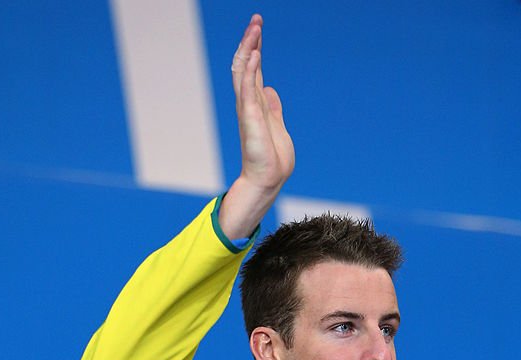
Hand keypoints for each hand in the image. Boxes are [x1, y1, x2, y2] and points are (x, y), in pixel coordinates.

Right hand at [219, 14, 294, 237]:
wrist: (269, 179)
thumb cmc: (272, 158)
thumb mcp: (277, 125)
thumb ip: (272, 107)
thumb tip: (270, 90)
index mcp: (256, 103)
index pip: (253, 69)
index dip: (255, 48)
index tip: (258, 27)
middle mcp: (248, 103)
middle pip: (245, 65)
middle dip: (250, 41)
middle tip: (256, 19)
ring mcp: (247, 110)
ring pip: (244, 72)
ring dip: (248, 49)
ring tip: (254, 28)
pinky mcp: (250, 119)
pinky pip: (247, 90)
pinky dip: (249, 72)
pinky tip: (253, 55)